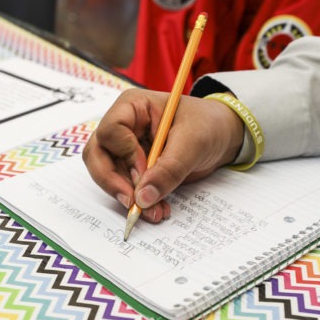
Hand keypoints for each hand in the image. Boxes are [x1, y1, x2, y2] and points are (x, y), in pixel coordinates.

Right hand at [82, 88, 243, 222]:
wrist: (222, 137)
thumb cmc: (207, 125)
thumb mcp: (192, 144)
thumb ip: (168, 169)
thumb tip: (143, 198)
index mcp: (132, 107)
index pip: (111, 131)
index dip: (125, 155)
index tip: (145, 174)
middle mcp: (123, 126)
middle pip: (97, 155)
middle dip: (113, 182)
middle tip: (133, 203)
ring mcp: (125, 148)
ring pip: (108, 175)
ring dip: (128, 197)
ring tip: (154, 212)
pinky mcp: (133, 168)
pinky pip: (125, 187)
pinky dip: (139, 201)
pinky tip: (157, 209)